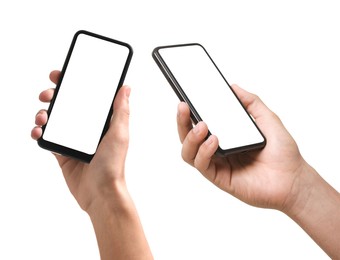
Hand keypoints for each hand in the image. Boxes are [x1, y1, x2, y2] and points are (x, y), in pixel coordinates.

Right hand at [31, 70, 130, 211]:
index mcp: (101, 122)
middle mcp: (86, 129)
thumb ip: (121, 111)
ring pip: (54, 119)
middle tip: (48, 93)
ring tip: (42, 116)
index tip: (63, 75)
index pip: (86, 98)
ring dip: (44, 113)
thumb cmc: (114, 165)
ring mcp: (73, 140)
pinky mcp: (62, 153)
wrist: (100, 193)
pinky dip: (39, 132)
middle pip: (67, 105)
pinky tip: (38, 130)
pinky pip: (47, 138)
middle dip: (54, 95)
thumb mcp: (120, 134)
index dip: (74, 85)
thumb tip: (126, 88)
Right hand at [177, 84, 307, 210]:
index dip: (189, 113)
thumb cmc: (283, 153)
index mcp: (225, 136)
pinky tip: (214, 140)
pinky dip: (204, 151)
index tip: (185, 99)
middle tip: (183, 107)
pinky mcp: (220, 178)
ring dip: (190, 137)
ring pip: (189, 152)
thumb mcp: (268, 119)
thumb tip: (233, 87)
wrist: (294, 180)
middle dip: (182, 122)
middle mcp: (217, 150)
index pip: (199, 123)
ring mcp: (218, 164)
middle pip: (188, 137)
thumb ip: (251, 102)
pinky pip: (202, 165)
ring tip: (202, 125)